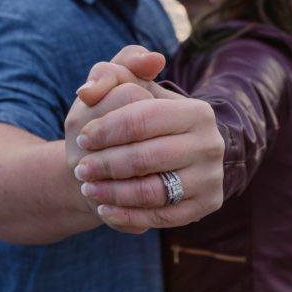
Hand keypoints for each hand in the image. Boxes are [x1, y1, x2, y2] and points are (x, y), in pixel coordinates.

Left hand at [73, 47, 224, 233]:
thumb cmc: (141, 119)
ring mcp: (211, 178)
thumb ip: (109, 74)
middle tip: (80, 169)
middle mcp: (210, 145)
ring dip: (112, 193)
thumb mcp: (128, 88)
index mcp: (197, 112)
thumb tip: (89, 89)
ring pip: (153, 192)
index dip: (106, 130)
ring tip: (88, 189)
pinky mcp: (206, 206)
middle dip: (105, 165)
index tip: (82, 138)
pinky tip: (104, 209)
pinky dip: (127, 216)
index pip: (142, 119)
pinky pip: (161, 217)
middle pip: (145, 158)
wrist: (168, 159)